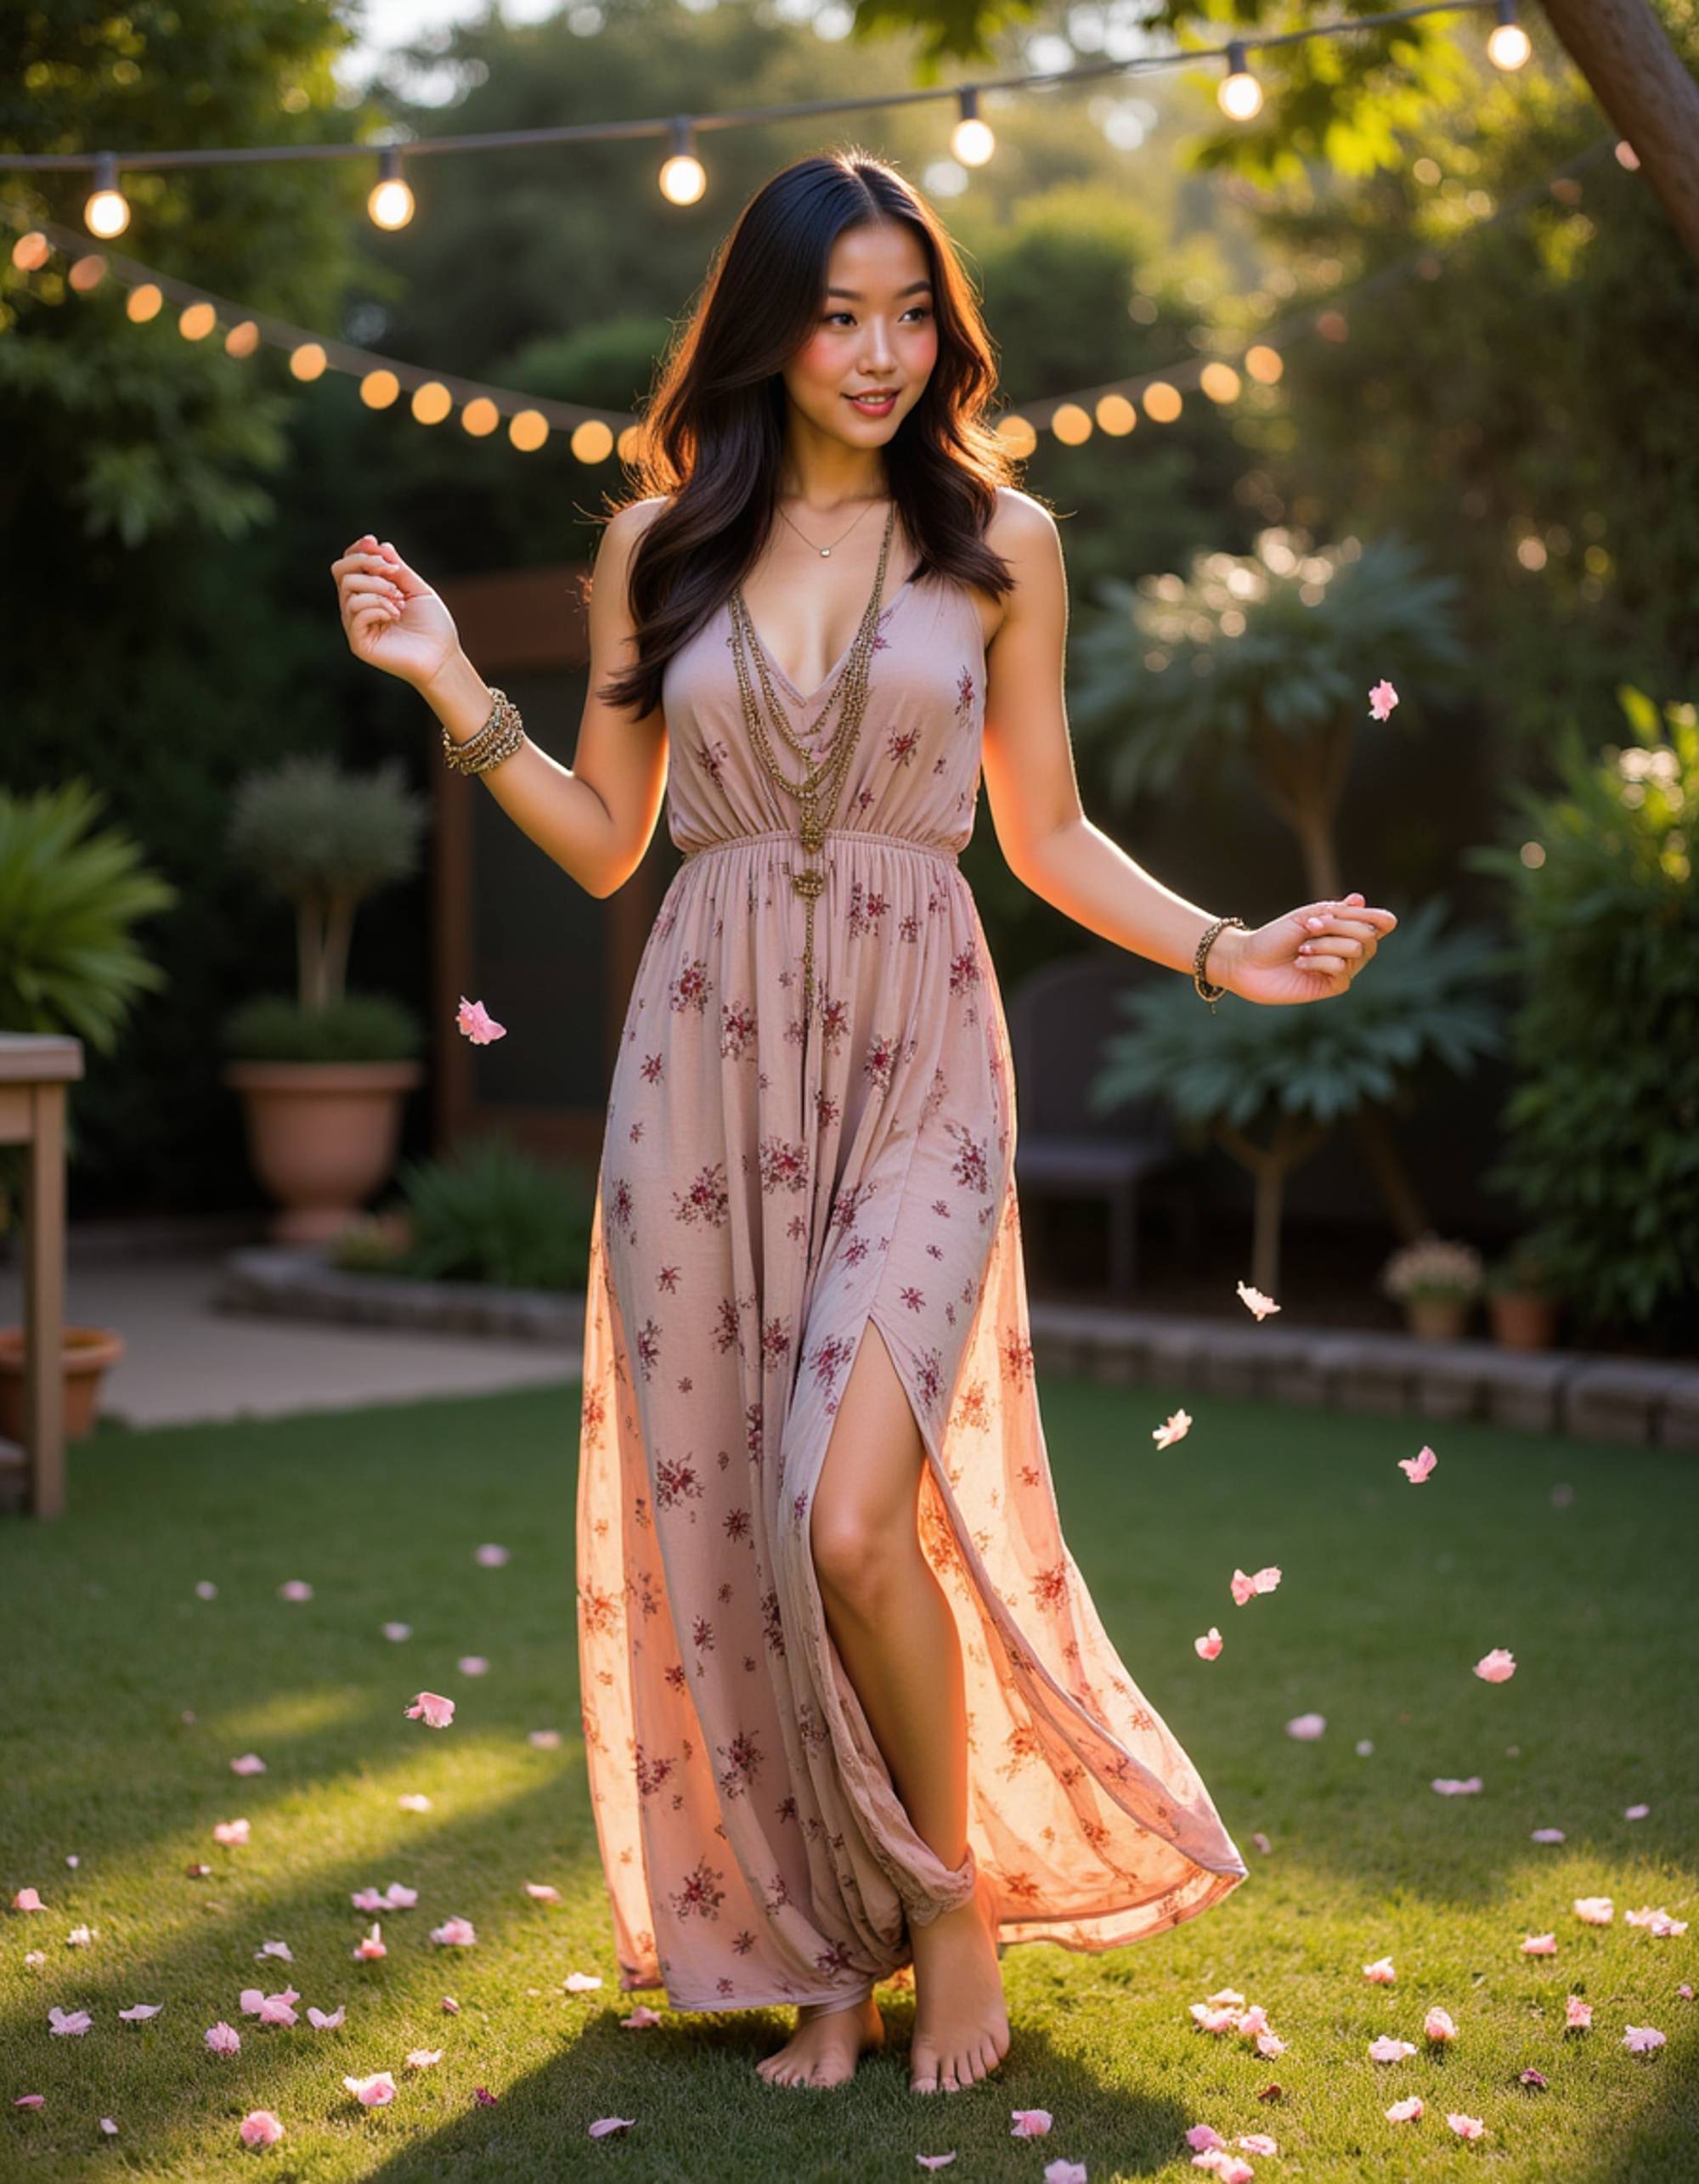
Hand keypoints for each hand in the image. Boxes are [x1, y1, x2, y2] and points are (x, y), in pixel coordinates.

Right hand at [330, 533, 460, 688]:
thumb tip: (379, 544)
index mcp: (369, 593)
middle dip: (366, 563)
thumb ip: (397, 568)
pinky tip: (395, 615)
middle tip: (393, 572)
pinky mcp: (358, 642)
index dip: (357, 550)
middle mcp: (358, 607)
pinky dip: (377, 606)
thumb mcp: (417, 589)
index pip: (348, 565)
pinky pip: (355, 612)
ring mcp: (356, 625)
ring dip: (378, 588)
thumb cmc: (433, 626)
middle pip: (340, 571)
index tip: (373, 542)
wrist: (442, 658)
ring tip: (400, 602)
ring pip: (349, 589)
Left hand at [1215, 893, 1397, 1006]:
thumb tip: (1360, 898)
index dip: (1377, 916)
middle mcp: (1349, 949)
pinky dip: (1319, 961)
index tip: (1348, 909)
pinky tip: (1300, 962)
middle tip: (1311, 926)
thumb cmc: (1274, 937)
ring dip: (1326, 944)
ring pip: (1356, 951)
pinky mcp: (1332, 986)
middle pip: (1369, 935)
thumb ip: (1335, 911)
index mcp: (1346, 929)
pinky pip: (1341, 969)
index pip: (1381, 923)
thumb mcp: (1305, 917)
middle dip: (1340, 925)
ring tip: (1302, 947)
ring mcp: (1342, 969)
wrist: (1248, 961)